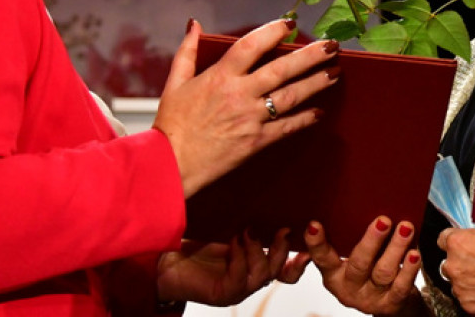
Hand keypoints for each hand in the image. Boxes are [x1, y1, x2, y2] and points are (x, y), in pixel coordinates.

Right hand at [154, 19, 338, 196]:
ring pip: (291, 96)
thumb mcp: (175, 83)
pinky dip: (305, 119)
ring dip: (316, 83)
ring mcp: (250, 118)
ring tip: (335, 72)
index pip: (251, 45)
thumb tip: (194, 24)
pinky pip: (287, 127)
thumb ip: (188, 51)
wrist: (170, 166)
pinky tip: (320, 112)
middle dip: (310, 56)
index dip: (272, 32)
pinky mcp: (256, 141)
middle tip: (332, 46)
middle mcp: (239, 94)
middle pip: (281, 69)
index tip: (290, 23)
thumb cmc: (172, 125)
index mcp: (219, 77)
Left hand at [157, 228, 309, 305]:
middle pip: (278, 271)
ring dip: (258, 252)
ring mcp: (236, 287)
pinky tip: (235, 242)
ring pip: (262, 276)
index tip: (311, 235)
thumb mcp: (228, 221)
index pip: (286, 267)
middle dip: (283, 250)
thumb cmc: (193, 235)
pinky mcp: (221, 294)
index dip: (300, 257)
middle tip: (283, 229)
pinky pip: (239, 279)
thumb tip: (268, 181)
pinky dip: (240, 259)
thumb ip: (249, 213)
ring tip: (248, 231)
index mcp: (254, 262)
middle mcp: (248, 277)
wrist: (162, 252)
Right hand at [305, 217, 422, 314]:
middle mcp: (349, 287)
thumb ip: (344, 238)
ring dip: (395, 248)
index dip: (316, 243)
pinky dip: (409, 269)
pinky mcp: (391, 304)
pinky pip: (401, 287)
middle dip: (371, 241)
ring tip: (406, 228)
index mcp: (333, 274)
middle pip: (358, 264)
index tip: (314, 224)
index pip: (322, 258)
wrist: (388, 303)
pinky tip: (414, 254)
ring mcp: (370, 298)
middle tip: (383, 221)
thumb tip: (346, 202)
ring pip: (383, 272)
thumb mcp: (349, 259)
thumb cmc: (367, 270)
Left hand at [437, 226, 474, 315]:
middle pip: (449, 263)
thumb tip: (473, 230)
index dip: (455, 242)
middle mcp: (454, 265)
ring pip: (458, 283)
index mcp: (458, 243)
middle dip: (461, 263)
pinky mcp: (469, 306)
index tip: (462, 245)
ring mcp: (460, 288)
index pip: (443, 240)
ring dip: (468, 281)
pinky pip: (467, 300)